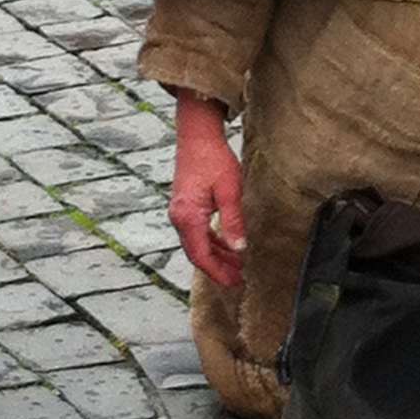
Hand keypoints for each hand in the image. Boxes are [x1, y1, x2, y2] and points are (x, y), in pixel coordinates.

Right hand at [169, 91, 245, 285]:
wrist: (197, 136)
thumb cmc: (214, 159)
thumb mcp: (230, 191)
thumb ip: (233, 221)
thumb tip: (240, 249)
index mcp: (188, 217)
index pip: (201, 255)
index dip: (218, 272)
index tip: (234, 282)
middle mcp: (179, 217)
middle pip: (197, 253)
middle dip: (218, 268)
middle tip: (238, 280)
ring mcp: (180, 212)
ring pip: (197, 244)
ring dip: (217, 255)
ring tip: (238, 265)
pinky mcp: (185, 206)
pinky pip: (197, 232)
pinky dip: (213, 241)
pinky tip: (228, 245)